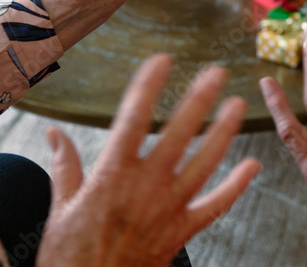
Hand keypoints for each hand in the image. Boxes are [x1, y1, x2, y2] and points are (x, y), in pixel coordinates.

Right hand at [37, 56, 260, 266]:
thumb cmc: (70, 256)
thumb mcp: (60, 208)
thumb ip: (65, 166)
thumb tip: (54, 133)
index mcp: (112, 174)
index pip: (133, 118)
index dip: (149, 86)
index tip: (162, 60)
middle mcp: (144, 187)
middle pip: (178, 134)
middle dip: (199, 100)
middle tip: (217, 72)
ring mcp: (166, 210)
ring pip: (204, 164)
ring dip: (223, 132)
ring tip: (238, 105)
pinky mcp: (181, 233)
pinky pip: (215, 207)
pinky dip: (236, 187)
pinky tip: (253, 166)